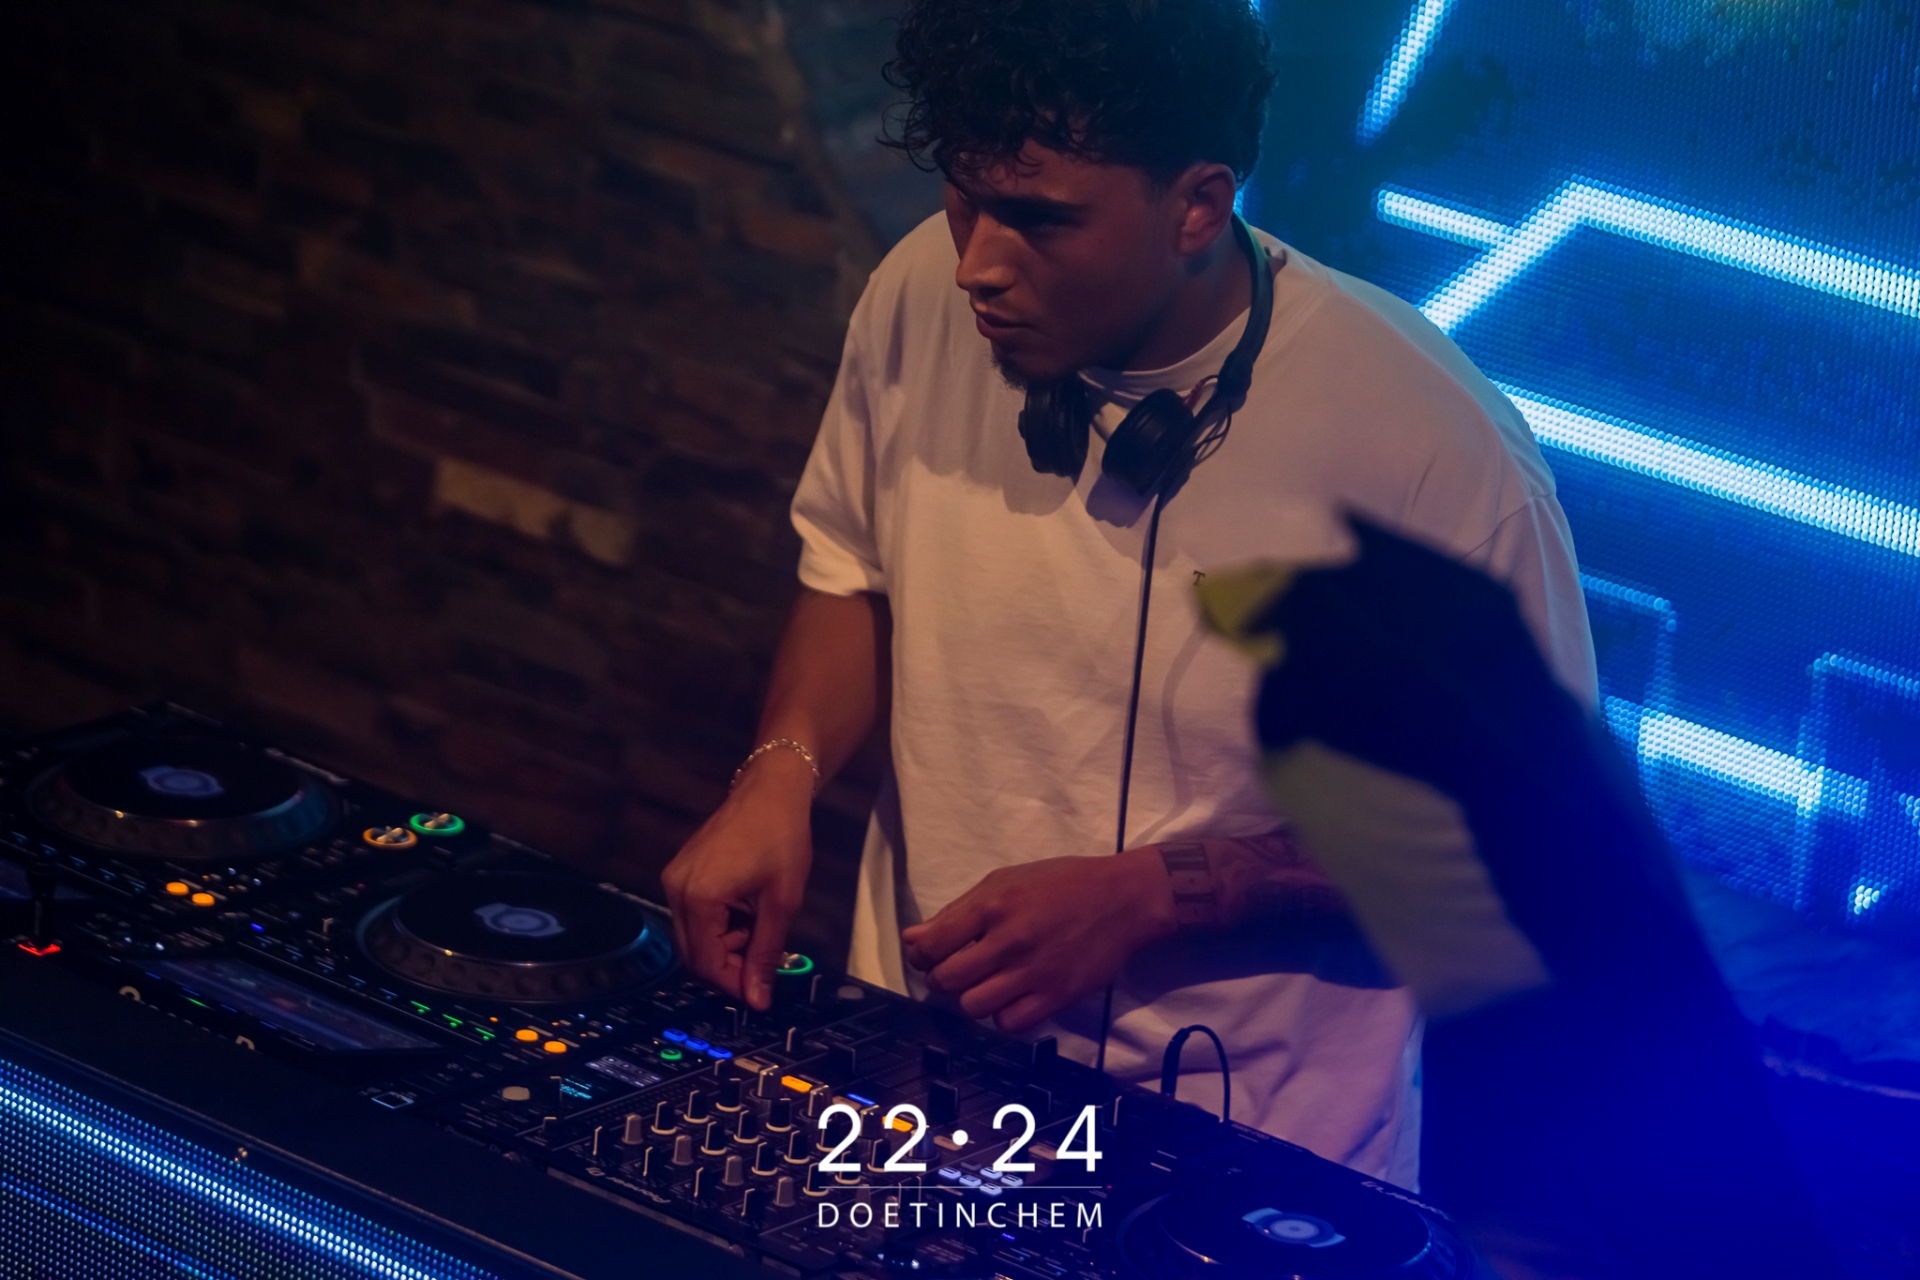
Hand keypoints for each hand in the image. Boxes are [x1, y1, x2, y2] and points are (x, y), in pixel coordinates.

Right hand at [660, 752, 814, 1009]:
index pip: (707, 963)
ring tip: (758, 924)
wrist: (770, 791)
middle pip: (693, 956)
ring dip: (724, 945)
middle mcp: (676, 890)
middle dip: (729, 965)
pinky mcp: (678, 874)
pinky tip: (744, 911)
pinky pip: (692, 917)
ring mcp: (673, 880)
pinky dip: (717, 926)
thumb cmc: (782, 838)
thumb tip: (757, 999)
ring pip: (692, 938)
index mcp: (700, 897)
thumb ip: (766, 953)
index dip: (734, 984)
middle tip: (765, 957)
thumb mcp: (782, 901)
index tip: (761, 992)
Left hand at [900, 849, 1176, 1032]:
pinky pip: (1009, 1023)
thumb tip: (913, 939)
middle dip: (942, 979)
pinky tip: (1012, 997)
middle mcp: (1009, 941)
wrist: (1123, 900)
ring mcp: (1033, 972)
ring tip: (986, 984)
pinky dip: (1003, 1015)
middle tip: (958, 970)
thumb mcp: (1005, 881)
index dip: (921, 956)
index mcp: (992, 906)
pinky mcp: (1056, 996)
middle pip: (946, 981)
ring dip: (972, 999)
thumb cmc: (1061, 884)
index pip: (931, 946)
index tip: (929, 955)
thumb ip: (957, 911)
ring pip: (973, 1007)